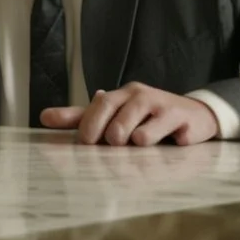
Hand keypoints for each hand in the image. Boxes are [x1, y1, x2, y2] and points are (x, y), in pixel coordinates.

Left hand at [40, 82, 219, 146]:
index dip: (85, 122)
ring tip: (134, 144)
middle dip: (104, 129)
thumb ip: (82, 118)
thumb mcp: (115, 114)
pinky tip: (170, 144)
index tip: (78, 138)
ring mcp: (164, 108)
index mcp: (122, 95)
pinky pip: (171, 135)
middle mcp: (140, 97)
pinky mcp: (185, 122)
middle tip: (104, 144)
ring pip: (141, 128)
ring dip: (133, 139)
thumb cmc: (148, 117)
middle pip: (113, 108)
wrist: (195, 115)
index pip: (98, 103)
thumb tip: (44, 117)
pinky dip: (165, 143)